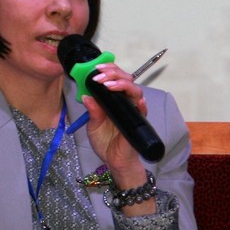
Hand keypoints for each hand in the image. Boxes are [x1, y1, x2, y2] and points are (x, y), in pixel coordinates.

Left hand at [82, 63, 155, 213]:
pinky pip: (142, 110)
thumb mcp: (93, 125)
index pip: (114, 78)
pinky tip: (137, 101)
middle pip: (126, 79)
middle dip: (113, 73)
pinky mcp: (138, 121)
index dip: (107, 70)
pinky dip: (140, 104)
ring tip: (108, 86)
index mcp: (113, 99)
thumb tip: (86, 96)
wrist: (114, 160)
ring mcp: (132, 110)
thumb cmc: (105, 142)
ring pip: (135, 90)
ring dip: (122, 84)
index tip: (96, 69)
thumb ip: (92, 111)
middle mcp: (124, 102)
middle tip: (100, 76)